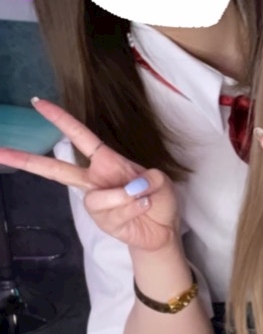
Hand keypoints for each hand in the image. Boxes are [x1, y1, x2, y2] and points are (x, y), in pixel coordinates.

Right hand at [0, 98, 179, 251]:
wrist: (163, 232)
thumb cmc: (157, 199)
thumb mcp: (160, 180)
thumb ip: (148, 179)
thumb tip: (133, 185)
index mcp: (106, 161)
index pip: (79, 136)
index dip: (60, 119)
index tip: (38, 102)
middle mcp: (94, 181)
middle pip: (56, 170)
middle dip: (28, 160)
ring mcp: (95, 203)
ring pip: (98, 198)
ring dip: (127, 197)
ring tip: (143, 199)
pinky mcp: (101, 222)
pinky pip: (115, 211)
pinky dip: (135, 208)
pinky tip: (142, 210)